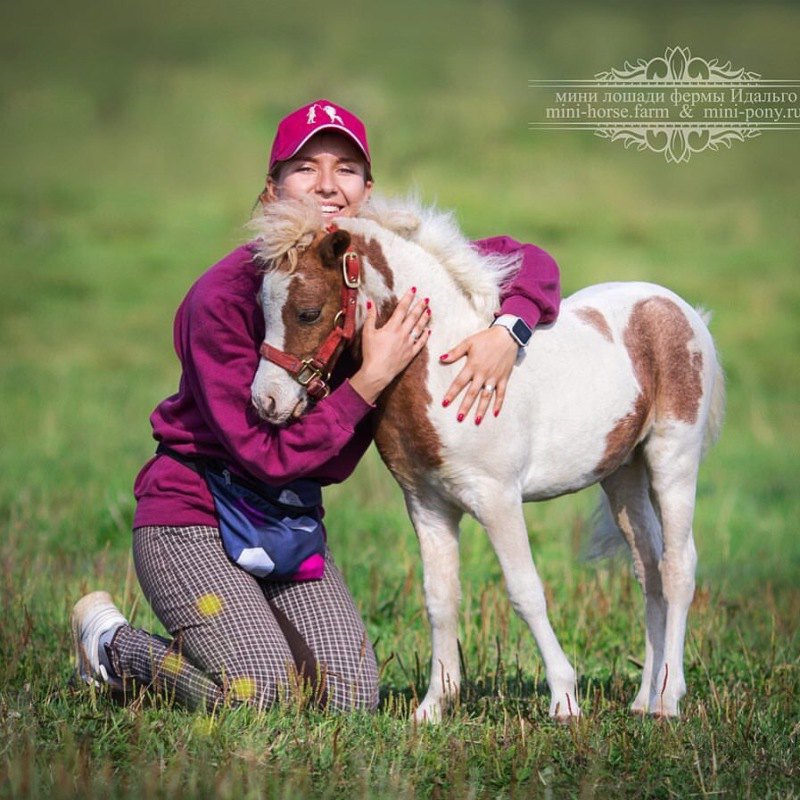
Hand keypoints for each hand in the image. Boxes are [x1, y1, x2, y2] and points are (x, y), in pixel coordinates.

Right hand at [349, 288, 430, 403]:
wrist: (378, 372)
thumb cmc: (371, 353)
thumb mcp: (367, 333)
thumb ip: (370, 317)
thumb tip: (370, 303)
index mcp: (392, 327)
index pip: (402, 309)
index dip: (408, 298)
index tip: (413, 290)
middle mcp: (403, 333)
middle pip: (413, 317)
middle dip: (420, 306)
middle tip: (426, 299)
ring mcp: (408, 344)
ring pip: (419, 328)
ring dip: (424, 319)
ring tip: (429, 311)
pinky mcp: (411, 354)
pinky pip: (421, 343)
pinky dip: (425, 336)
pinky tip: (429, 330)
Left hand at [439, 326, 517, 423]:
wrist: (507, 334)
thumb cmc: (486, 338)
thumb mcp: (468, 342)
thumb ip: (455, 352)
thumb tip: (441, 358)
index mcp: (472, 366)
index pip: (459, 383)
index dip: (451, 393)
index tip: (444, 403)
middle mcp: (483, 374)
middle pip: (472, 393)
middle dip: (465, 406)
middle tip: (459, 418)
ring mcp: (494, 377)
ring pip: (486, 396)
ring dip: (481, 409)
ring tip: (476, 421)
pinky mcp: (504, 378)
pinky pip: (501, 393)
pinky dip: (499, 403)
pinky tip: (495, 413)